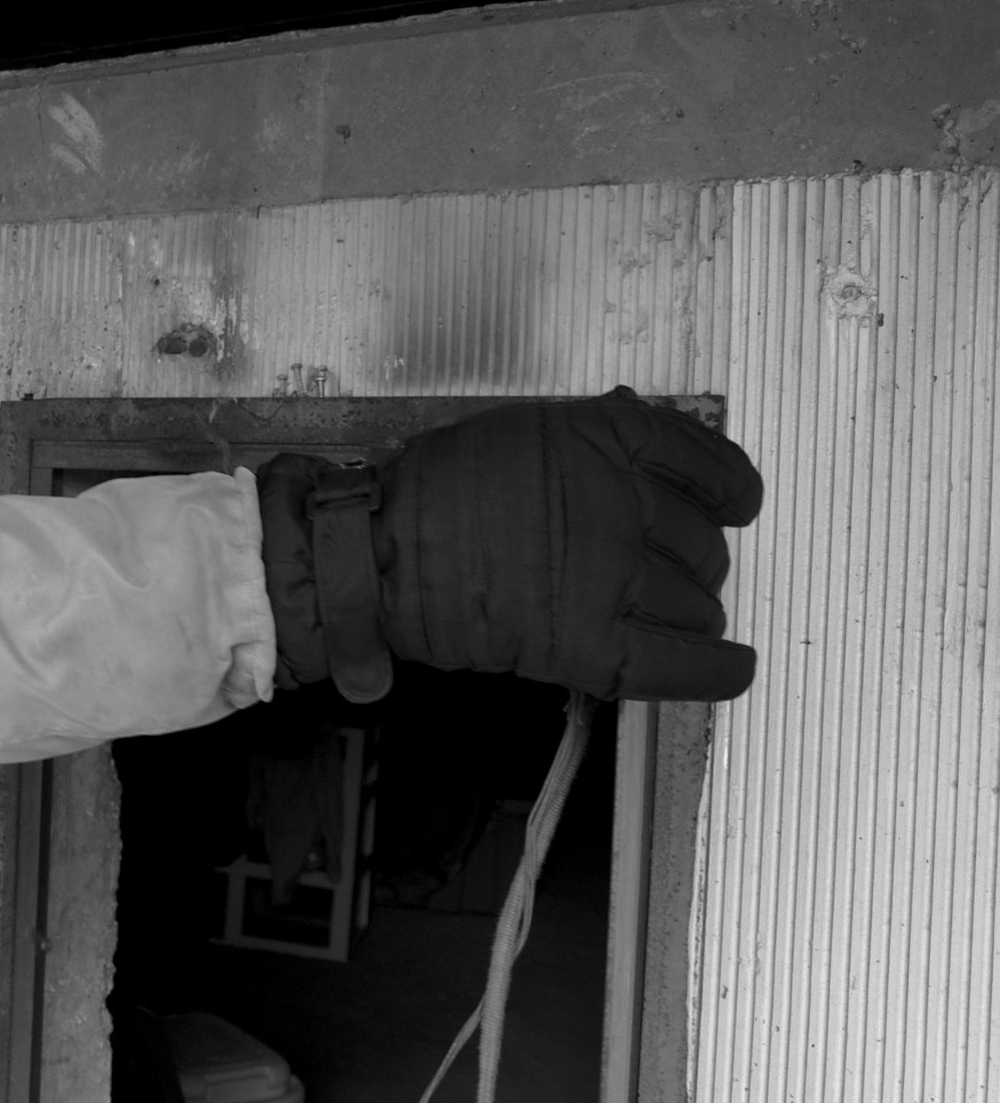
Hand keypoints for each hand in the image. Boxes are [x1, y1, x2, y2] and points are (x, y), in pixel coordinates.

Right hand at [256, 390, 763, 702]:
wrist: (369, 551)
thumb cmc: (430, 492)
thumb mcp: (521, 433)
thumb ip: (590, 444)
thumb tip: (641, 450)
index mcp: (606, 439)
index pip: (710, 462)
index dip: (729, 490)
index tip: (732, 503)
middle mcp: (624, 502)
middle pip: (705, 542)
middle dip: (686, 558)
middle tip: (644, 567)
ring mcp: (612, 575)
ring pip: (699, 602)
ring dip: (685, 610)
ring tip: (648, 614)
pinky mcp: (593, 644)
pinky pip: (689, 664)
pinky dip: (718, 670)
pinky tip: (726, 666)